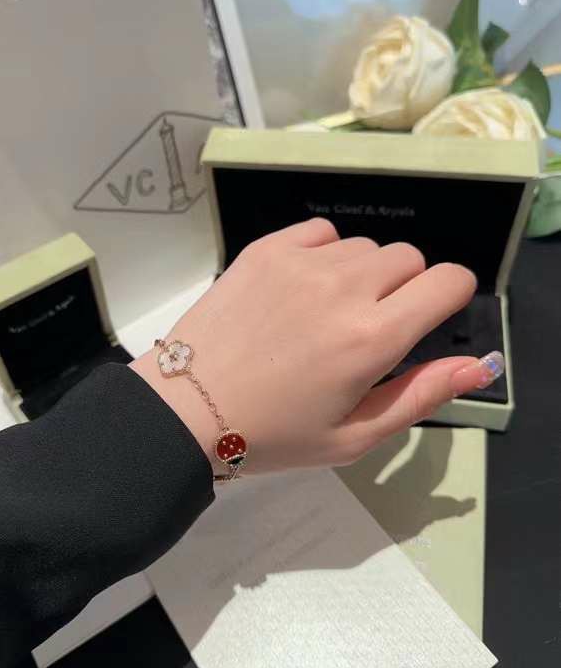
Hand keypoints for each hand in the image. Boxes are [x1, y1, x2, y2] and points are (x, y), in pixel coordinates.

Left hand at [130, 219, 502, 474]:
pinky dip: (323, 253)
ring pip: (363, 247)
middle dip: (403, 289)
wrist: (187, 408)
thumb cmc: (274, 434)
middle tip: (365, 327)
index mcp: (371, 338)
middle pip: (408, 258)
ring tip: (323, 313)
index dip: (449, 296)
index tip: (427, 316)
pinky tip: (300, 287)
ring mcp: (300, 261)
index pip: (448, 281)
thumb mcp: (354, 435)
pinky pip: (320, 232)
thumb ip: (422, 396)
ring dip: (360, 274)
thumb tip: (479, 362)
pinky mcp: (265, 248)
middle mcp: (343, 287)